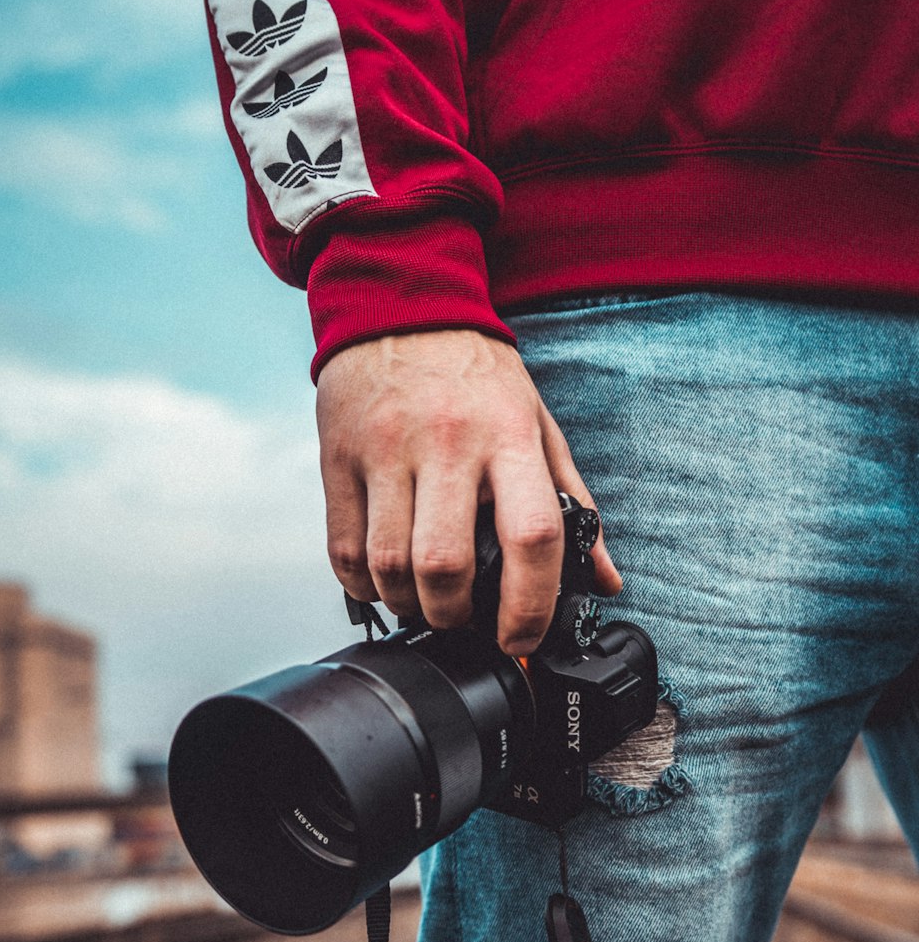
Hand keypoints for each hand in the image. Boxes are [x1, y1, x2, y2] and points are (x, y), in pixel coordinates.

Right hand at [315, 329, 621, 654]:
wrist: (400, 306)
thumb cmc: (477, 378)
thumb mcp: (538, 427)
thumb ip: (574, 504)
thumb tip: (603, 579)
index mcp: (510, 436)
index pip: (532, 535)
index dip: (529, 604)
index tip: (521, 636)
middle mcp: (448, 442)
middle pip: (444, 564)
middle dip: (454, 614)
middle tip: (462, 619)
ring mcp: (385, 449)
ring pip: (388, 565)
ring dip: (406, 605)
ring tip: (422, 602)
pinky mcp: (338, 457)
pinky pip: (344, 550)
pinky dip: (363, 586)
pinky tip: (382, 582)